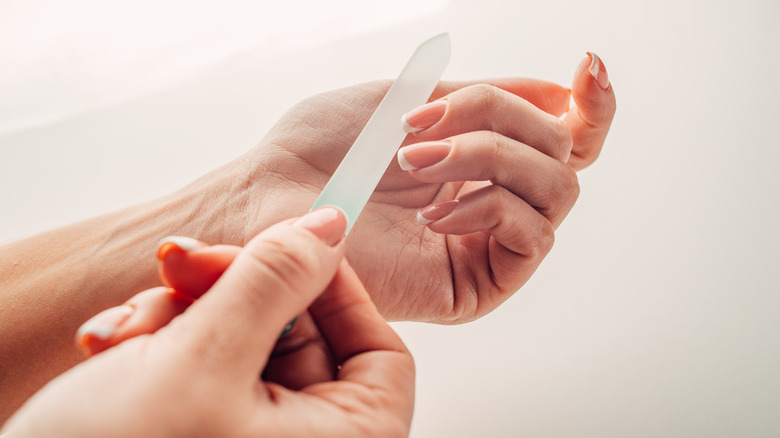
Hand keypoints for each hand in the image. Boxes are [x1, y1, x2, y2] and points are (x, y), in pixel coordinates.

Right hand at [2, 208, 414, 436]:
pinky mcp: (200, 430)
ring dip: (182, 314)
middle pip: (301, 335)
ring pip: (243, 340)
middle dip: (233, 292)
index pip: (380, 353)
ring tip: (127, 332)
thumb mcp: (202, 362)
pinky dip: (159, 344)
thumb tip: (328, 230)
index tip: (293, 246)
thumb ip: (274, 284)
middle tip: (181, 263)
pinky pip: (202, 364)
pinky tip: (111, 348)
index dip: (338, 289)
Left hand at [210, 53, 614, 322]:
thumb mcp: (415, 97)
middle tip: (421, 125)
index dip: (591, 105)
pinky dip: (489, 206)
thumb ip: (491, 97)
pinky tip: (433, 214)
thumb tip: (562, 95)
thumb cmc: (326, 148)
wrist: (272, 197)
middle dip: (498, 119)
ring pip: (556, 187)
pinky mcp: (477, 285)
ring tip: (416, 161)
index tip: (586, 68)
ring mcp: (487, 244)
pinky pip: (533, 234)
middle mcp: (492, 200)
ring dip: (489, 156)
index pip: (564, 139)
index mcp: (480, 159)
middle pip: (563, 152)